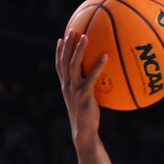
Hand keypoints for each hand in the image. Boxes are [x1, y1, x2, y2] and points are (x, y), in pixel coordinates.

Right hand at [55, 31, 107, 148]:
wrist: (83, 132)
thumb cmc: (86, 118)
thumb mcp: (83, 102)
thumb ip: (86, 90)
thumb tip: (98, 82)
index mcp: (65, 87)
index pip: (59, 66)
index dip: (59, 52)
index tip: (60, 39)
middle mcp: (67, 86)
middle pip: (64, 61)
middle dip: (67, 45)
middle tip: (72, 30)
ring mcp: (74, 89)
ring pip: (73, 65)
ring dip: (78, 49)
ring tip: (85, 36)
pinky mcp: (84, 94)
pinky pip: (91, 76)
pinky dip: (97, 65)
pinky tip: (105, 56)